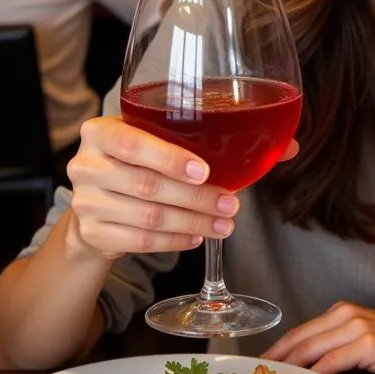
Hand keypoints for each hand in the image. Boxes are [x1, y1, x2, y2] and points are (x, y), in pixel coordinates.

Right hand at [65, 116, 298, 261]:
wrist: (97, 202)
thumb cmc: (143, 163)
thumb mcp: (166, 143)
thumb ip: (219, 139)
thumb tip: (288, 146)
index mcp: (103, 131)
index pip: (135, 143)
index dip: (172, 159)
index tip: (206, 172)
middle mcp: (86, 164)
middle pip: (148, 185)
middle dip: (197, 199)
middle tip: (232, 207)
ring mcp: (85, 202)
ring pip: (147, 217)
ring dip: (192, 223)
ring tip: (224, 226)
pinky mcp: (91, 234)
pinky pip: (139, 242)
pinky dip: (173, 241)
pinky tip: (196, 238)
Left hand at [263, 301, 374, 373]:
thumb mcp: (370, 341)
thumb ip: (341, 347)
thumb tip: (311, 371)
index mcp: (343, 312)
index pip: (298, 332)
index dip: (275, 353)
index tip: (256, 373)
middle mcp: (346, 314)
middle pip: (297, 340)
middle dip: (273, 363)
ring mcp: (357, 326)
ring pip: (309, 349)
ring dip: (288, 371)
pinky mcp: (369, 343)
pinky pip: (332, 362)